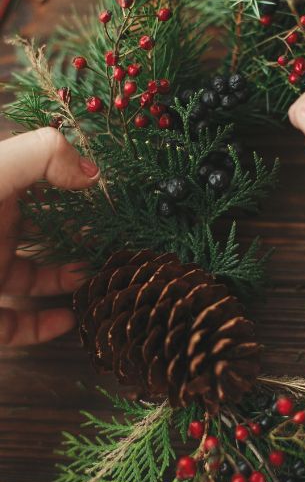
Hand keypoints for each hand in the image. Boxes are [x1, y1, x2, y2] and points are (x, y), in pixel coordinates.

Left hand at [0, 128, 99, 344]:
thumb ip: (39, 157)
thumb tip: (92, 171)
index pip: (37, 179)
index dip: (71, 180)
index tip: (106, 191)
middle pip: (41, 230)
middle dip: (79, 234)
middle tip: (113, 240)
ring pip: (32, 277)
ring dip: (67, 279)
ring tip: (97, 277)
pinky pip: (15, 323)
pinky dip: (44, 324)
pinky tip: (68, 319)